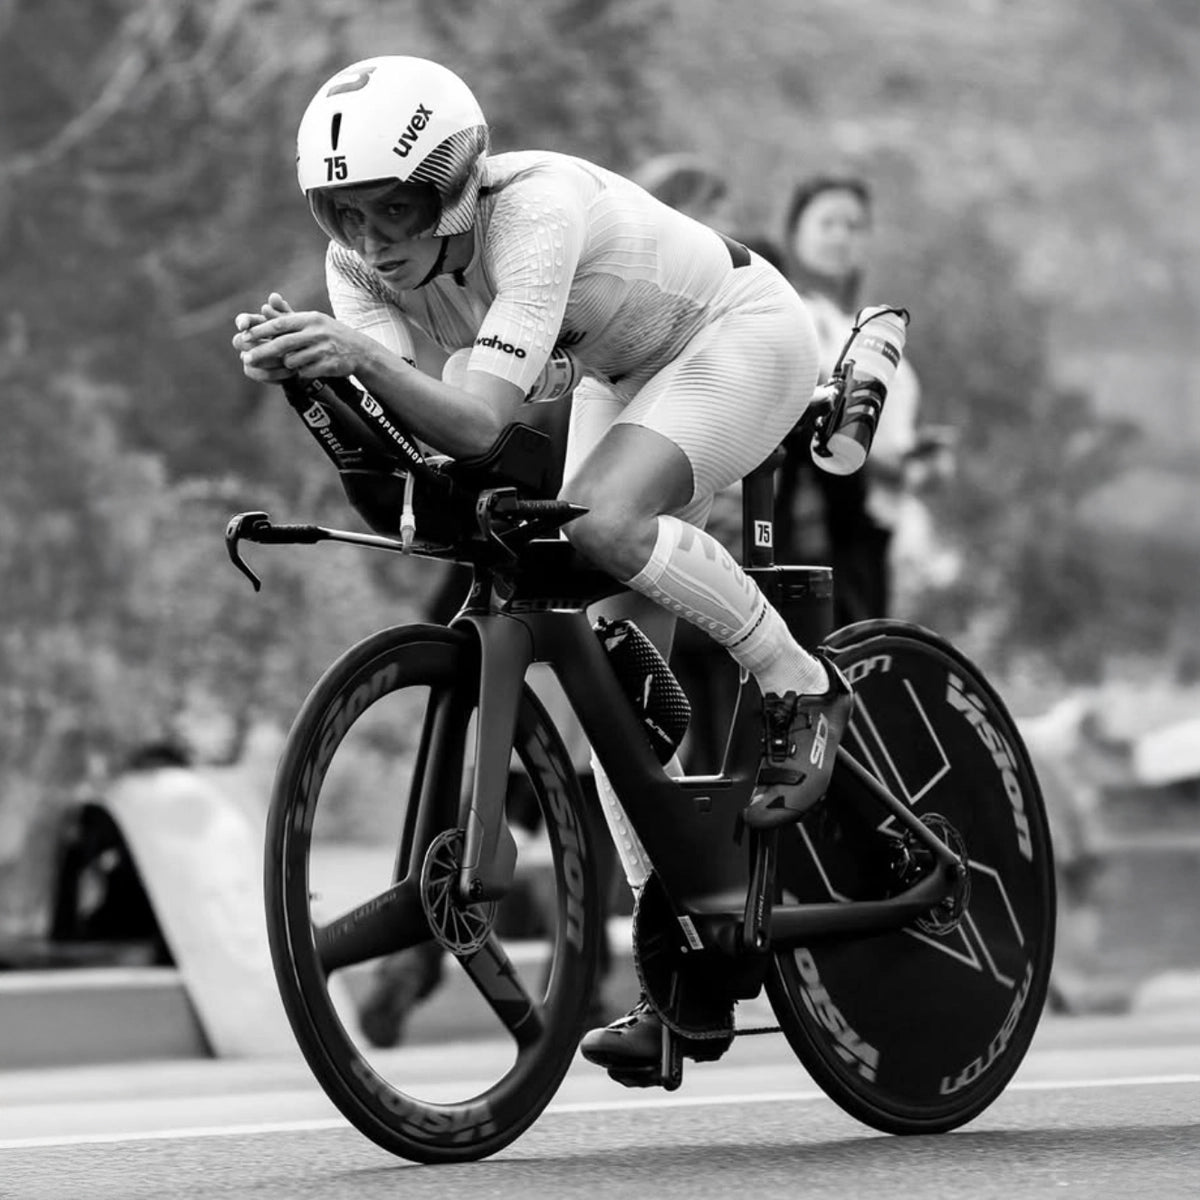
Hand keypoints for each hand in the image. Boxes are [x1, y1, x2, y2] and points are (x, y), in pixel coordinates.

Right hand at [232, 293, 296, 382]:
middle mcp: (247, 339)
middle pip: (239, 341)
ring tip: (289, 361)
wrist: (305, 361)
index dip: (242, 322)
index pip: (243, 320)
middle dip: (257, 345)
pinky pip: (257, 373)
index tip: (244, 326)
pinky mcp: (254, 371)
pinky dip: (275, 373)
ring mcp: (248, 356)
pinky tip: (290, 371)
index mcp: (256, 324)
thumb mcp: (295, 325)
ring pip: (248, 359)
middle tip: (275, 348)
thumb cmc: (297, 337)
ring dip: (270, 360)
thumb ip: (283, 312)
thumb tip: (274, 296)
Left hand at [237, 292, 365, 381]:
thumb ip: (287, 316)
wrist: (360, 351)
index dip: (260, 331)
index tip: (244, 336)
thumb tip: (264, 307)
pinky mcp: (329, 365)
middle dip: (262, 352)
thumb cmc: (331, 334)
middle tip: (247, 358)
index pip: (280, 324)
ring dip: (289, 363)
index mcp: (311, 319)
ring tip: (297, 360)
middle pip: (282, 344)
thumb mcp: (313, 321)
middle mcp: (317, 332)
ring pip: (292, 360)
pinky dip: (303, 372)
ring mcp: (324, 349)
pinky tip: (311, 367)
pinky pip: (305, 372)